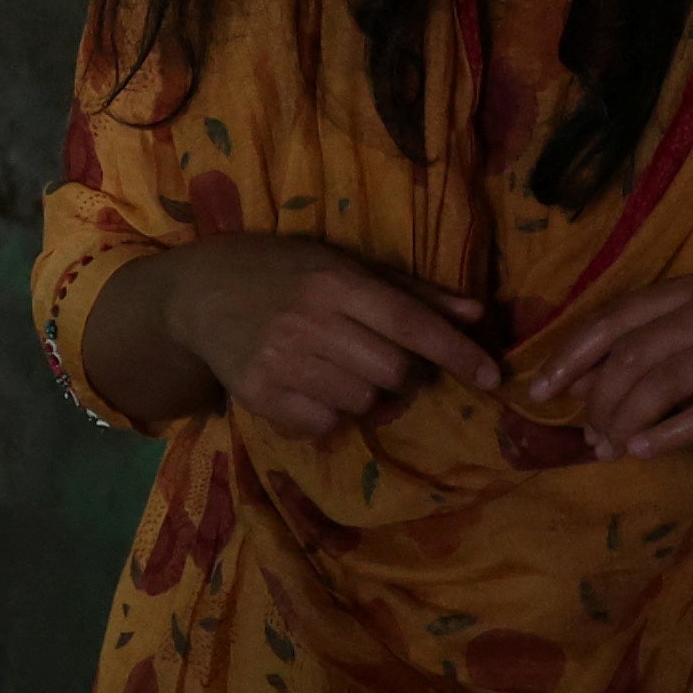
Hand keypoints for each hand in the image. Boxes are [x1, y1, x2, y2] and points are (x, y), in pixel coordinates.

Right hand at [128, 234, 500, 439]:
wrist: (201, 292)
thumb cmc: (286, 272)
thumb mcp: (346, 266)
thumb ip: (413, 293)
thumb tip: (477, 313)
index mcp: (336, 282)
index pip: (409, 322)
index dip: (455, 351)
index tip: (492, 376)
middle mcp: (310, 321)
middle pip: (393, 371)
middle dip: (400, 373)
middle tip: (378, 357)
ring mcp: (282, 363)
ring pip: (362, 402)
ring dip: (364, 393)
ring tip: (336, 367)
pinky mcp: (259, 396)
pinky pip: (325, 426)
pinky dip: (329, 414)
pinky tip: (310, 387)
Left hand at [515, 282, 692, 458]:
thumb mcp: (692, 348)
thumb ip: (639, 357)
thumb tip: (575, 386)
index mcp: (687, 292)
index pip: (613, 319)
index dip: (569, 356)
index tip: (538, 392)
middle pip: (632, 355)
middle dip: (599, 402)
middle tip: (591, 440)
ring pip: (661, 383)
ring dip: (626, 423)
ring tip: (613, 450)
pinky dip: (667, 434)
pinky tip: (645, 451)